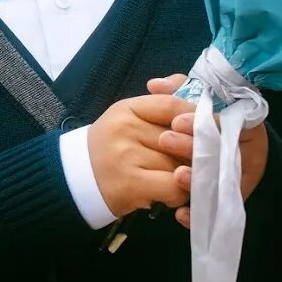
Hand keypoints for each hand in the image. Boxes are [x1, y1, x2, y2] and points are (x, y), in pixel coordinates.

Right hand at [87, 95, 196, 217]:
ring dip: (188, 175)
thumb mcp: (130, 116)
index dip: (195, 118)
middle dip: (196, 152)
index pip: (171, 105)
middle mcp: (126, 129)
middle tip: (200, 160)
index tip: (205, 130)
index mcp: (128, 108)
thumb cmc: (112, 145)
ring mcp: (127, 157)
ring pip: (180, 164)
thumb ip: (160, 101)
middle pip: (180, 138)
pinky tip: (172, 194)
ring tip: (182, 178)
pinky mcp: (130, 184)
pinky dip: (179, 194)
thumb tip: (188, 87)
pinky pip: (173, 188)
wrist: (76, 176)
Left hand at [148, 75, 269, 228]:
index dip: (200, 122)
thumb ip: (179, 88)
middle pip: (220, 150)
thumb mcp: (197, 99)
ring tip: (176, 176)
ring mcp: (237, 177)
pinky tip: (180, 214)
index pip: (224, 120)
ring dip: (196, 180)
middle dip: (191, 146)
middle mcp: (243, 150)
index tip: (176, 121)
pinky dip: (196, 213)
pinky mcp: (228, 200)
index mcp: (241, 120)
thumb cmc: (206, 120)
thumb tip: (154, 84)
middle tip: (166, 140)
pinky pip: (214, 209)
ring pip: (218, 180)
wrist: (226, 153)